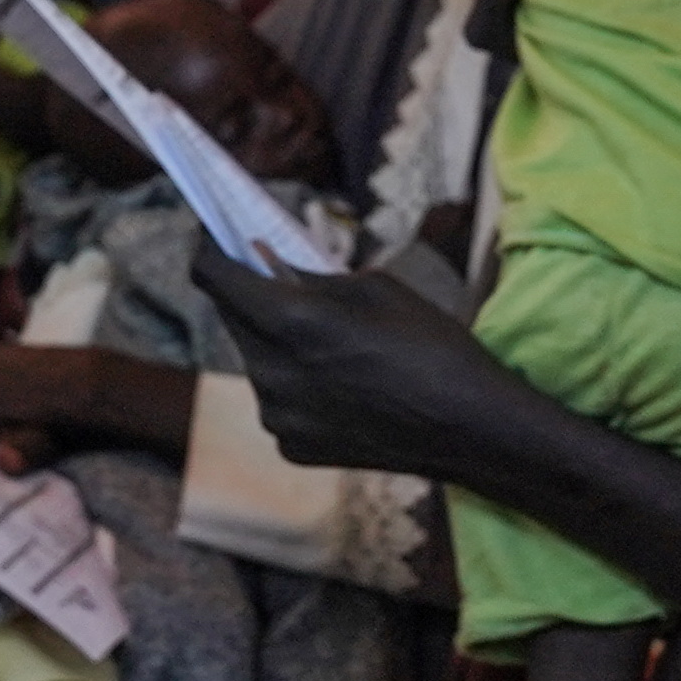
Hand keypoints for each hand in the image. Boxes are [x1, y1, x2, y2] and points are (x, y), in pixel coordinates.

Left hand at [191, 250, 537, 492]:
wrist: (471, 429)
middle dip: (250, 294)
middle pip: (233, 319)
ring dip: (275, 342)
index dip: (209, 247)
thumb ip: (310, 277)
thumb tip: (269, 266)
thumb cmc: (432, 347)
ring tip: (329, 341)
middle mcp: (271, 375)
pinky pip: (278, 401)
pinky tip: (341, 384)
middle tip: (279, 278)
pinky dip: (296, 384)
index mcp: (291, 324)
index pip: (212, 276)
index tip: (215, 233)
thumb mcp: (375, 288)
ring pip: (256, 362)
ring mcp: (278, 418)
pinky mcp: (291, 447)